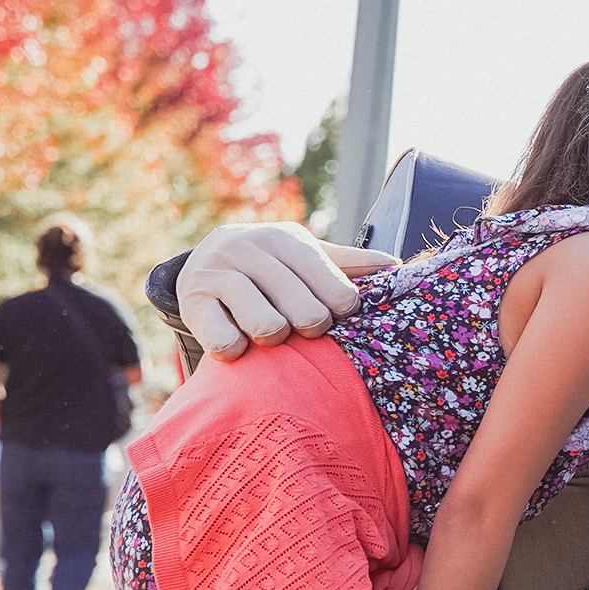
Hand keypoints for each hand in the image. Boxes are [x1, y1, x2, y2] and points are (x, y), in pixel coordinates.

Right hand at [177, 221, 397, 359]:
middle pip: (304, 310)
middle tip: (304, 328)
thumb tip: (396, 265)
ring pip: (267, 326)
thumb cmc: (273, 267)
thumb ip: (349, 263)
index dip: (343, 307)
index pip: (331, 283)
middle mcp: (249, 250)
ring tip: (273, 334)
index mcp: (285, 240)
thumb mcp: (307, 257)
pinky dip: (237, 349)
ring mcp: (217, 275)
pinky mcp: (192, 303)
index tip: (341, 315)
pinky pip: (224, 340)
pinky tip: (241, 345)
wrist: (203, 262)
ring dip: (276, 338)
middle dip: (312, 327)